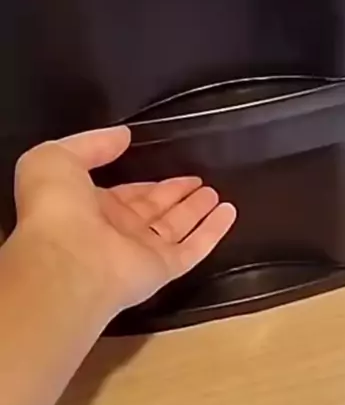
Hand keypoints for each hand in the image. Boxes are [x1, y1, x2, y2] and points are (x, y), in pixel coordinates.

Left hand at [14, 127, 236, 316]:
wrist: (64, 259)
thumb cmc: (55, 207)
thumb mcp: (58, 158)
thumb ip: (91, 144)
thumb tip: (123, 136)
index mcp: (90, 207)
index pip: (126, 193)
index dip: (147, 182)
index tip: (168, 166)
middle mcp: (116, 231)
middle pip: (154, 210)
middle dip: (176, 194)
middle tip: (199, 179)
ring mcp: (140, 252)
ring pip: (175, 228)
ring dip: (196, 210)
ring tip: (217, 192)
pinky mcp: (162, 268)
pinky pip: (193, 248)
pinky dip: (213, 231)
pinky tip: (230, 212)